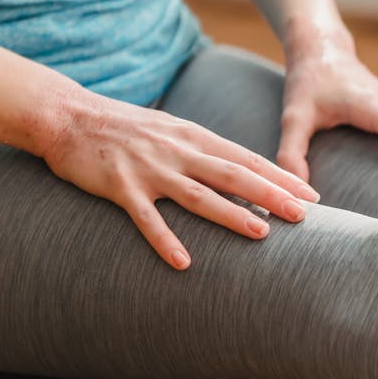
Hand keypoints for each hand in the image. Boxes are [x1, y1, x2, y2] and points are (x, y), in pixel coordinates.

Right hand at [40, 88, 319, 270]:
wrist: (66, 115)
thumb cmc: (121, 128)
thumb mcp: (169, 131)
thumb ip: (201, 150)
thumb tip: (237, 172)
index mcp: (192, 136)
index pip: (246, 158)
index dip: (280, 177)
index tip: (311, 195)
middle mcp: (177, 150)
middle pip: (233, 174)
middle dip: (272, 194)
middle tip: (305, 215)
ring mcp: (149, 168)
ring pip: (198, 194)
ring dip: (232, 214)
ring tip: (262, 234)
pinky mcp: (119, 186)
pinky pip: (146, 218)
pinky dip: (165, 240)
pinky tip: (183, 262)